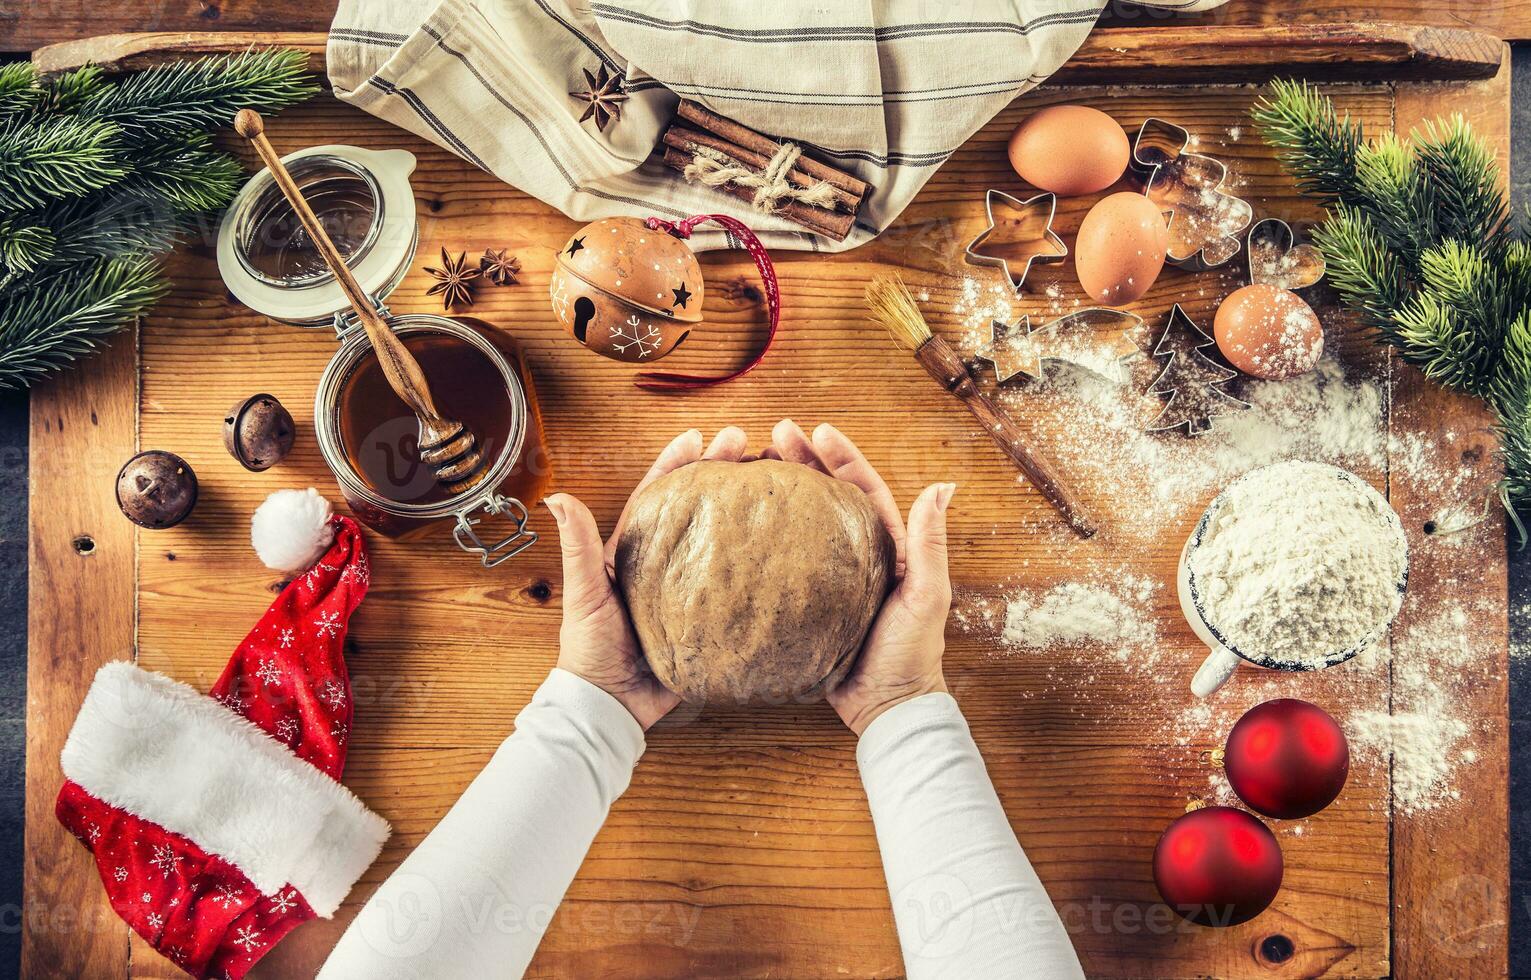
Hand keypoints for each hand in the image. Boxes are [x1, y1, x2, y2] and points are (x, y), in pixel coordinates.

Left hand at [545, 426, 751, 729]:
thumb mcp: (584, 592)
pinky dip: (755, 564)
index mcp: (634, 550)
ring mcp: (689, 588)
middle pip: (697, 507)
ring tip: (769, 480)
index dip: (677, 463)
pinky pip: (736, 585)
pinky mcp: (708, 617)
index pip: (659, 494)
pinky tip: (778, 544)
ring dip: (742, 509)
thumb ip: (578, 546)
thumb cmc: (589, 648)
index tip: (699, 436)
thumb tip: (557, 497)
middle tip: (746, 444)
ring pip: (719, 540)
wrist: (612, 705)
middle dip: (719, 472)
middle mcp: (665, 563)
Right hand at [763, 421, 955, 735]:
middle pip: (827, 495)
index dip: (841, 456)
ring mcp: (829, 576)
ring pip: (802, 522)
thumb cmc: (912, 653)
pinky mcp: (806, 601)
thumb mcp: (927, 595)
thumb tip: (941, 486)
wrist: (884, 706)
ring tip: (752, 465)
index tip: (817, 430)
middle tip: (773, 434)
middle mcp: (856, 553)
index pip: (862, 487)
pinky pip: (784, 561)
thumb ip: (929, 543)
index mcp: (887, 546)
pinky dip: (765, 539)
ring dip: (783, 492)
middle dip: (803, 461)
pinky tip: (742, 524)